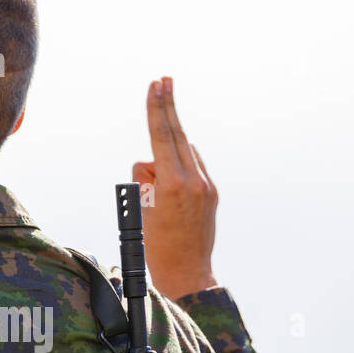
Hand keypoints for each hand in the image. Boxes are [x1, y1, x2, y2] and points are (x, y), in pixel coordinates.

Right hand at [131, 76, 217, 299]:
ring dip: (168, 154)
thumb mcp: (141, 209)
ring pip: (184, 153)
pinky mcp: (212, 193)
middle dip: (168, 107)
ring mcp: (207, 186)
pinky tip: (169, 186)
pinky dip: (180, 166)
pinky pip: (193, 167)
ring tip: (154, 193)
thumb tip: (153, 162)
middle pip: (178, 134)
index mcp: (173, 184)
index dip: (157, 109)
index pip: (162, 137)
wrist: (187, 274)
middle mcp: (194, 180)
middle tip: (164, 78)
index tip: (156, 85)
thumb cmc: (157, 247)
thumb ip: (147, 177)